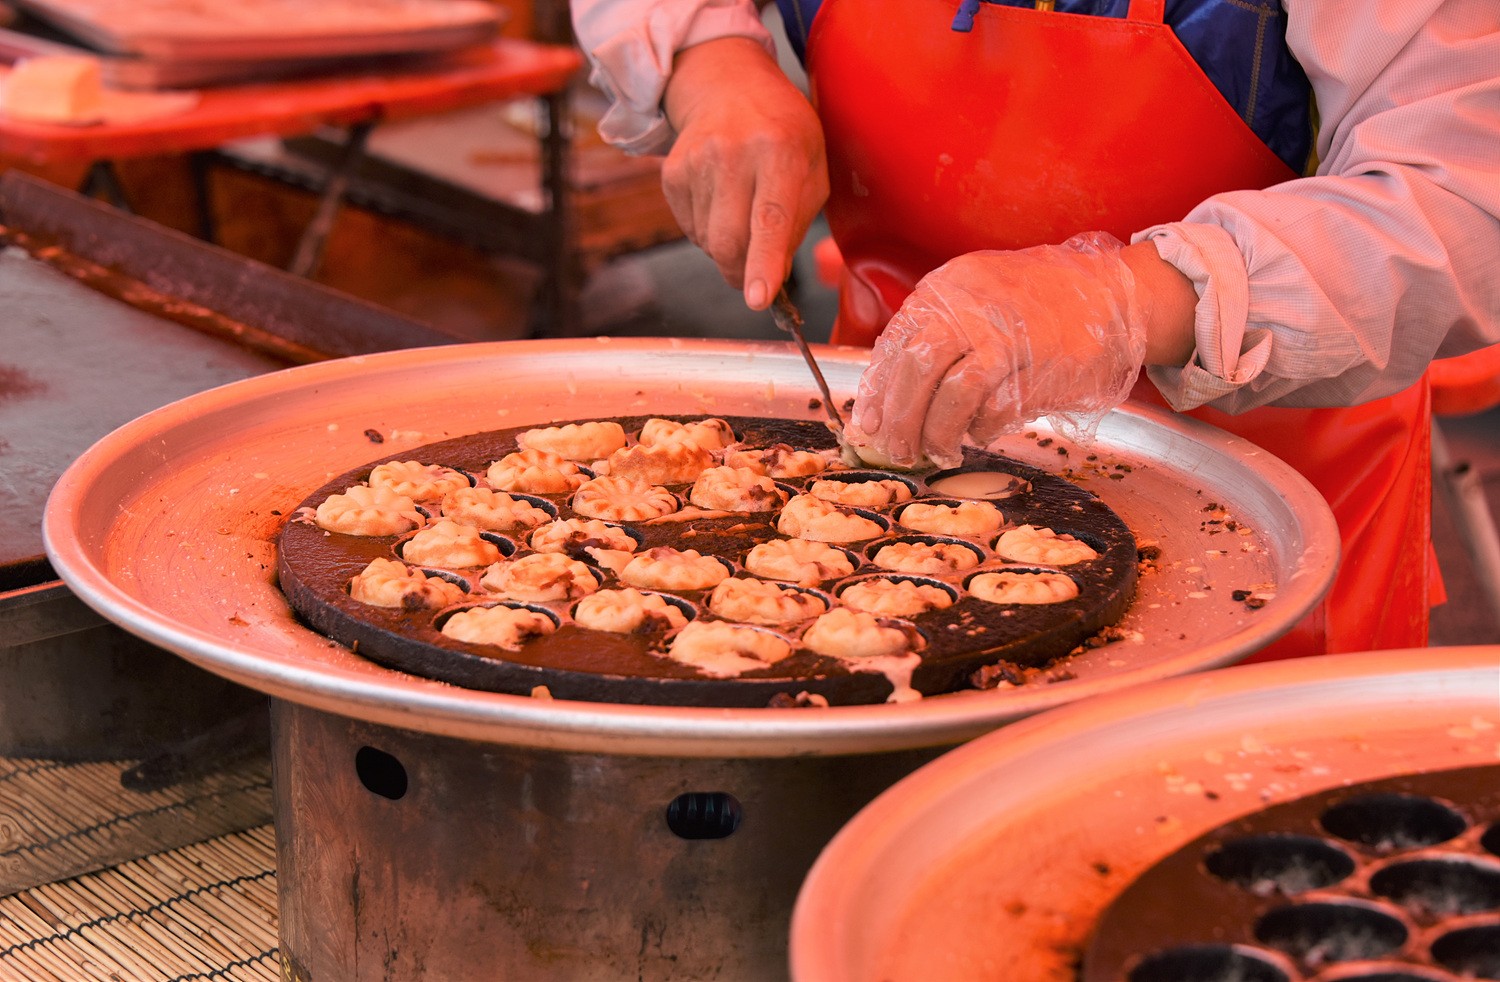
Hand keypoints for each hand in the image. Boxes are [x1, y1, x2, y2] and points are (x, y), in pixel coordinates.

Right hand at [663, 38, 827, 308]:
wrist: (728, 87)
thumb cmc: (782, 133)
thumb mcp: (812, 167)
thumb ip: (798, 223)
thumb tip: (774, 277)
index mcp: (779, 150)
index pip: (770, 218)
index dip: (764, 263)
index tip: (759, 299)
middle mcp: (732, 153)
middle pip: (729, 242)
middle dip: (741, 273)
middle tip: (754, 278)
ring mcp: (696, 162)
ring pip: (708, 242)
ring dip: (727, 247)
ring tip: (741, 209)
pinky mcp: (671, 174)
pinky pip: (690, 230)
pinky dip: (708, 230)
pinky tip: (720, 200)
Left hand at [847, 233, 1188, 468]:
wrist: (1113, 295)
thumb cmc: (1040, 306)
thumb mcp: (980, 301)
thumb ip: (939, 336)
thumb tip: (893, 395)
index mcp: (948, 288)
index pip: (895, 342)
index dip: (877, 390)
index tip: (868, 423)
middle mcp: (972, 304)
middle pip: (916, 366)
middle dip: (900, 418)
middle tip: (896, 450)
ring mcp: (1008, 332)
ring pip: (951, 390)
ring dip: (935, 431)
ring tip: (933, 452)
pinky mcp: (1040, 364)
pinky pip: (994, 405)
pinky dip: (978, 429)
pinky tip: (975, 436)